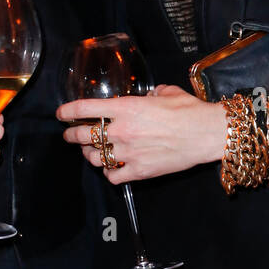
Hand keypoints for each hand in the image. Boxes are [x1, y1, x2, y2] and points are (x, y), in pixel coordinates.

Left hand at [56, 84, 226, 184]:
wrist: (206, 134)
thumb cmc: (190, 112)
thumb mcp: (166, 93)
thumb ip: (151, 93)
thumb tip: (150, 95)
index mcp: (126, 108)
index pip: (83, 109)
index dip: (67, 112)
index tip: (62, 114)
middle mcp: (122, 130)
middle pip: (82, 135)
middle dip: (72, 136)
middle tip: (72, 135)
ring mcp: (129, 152)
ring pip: (93, 158)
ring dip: (89, 155)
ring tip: (92, 152)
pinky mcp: (139, 171)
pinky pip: (112, 176)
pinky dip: (109, 173)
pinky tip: (113, 168)